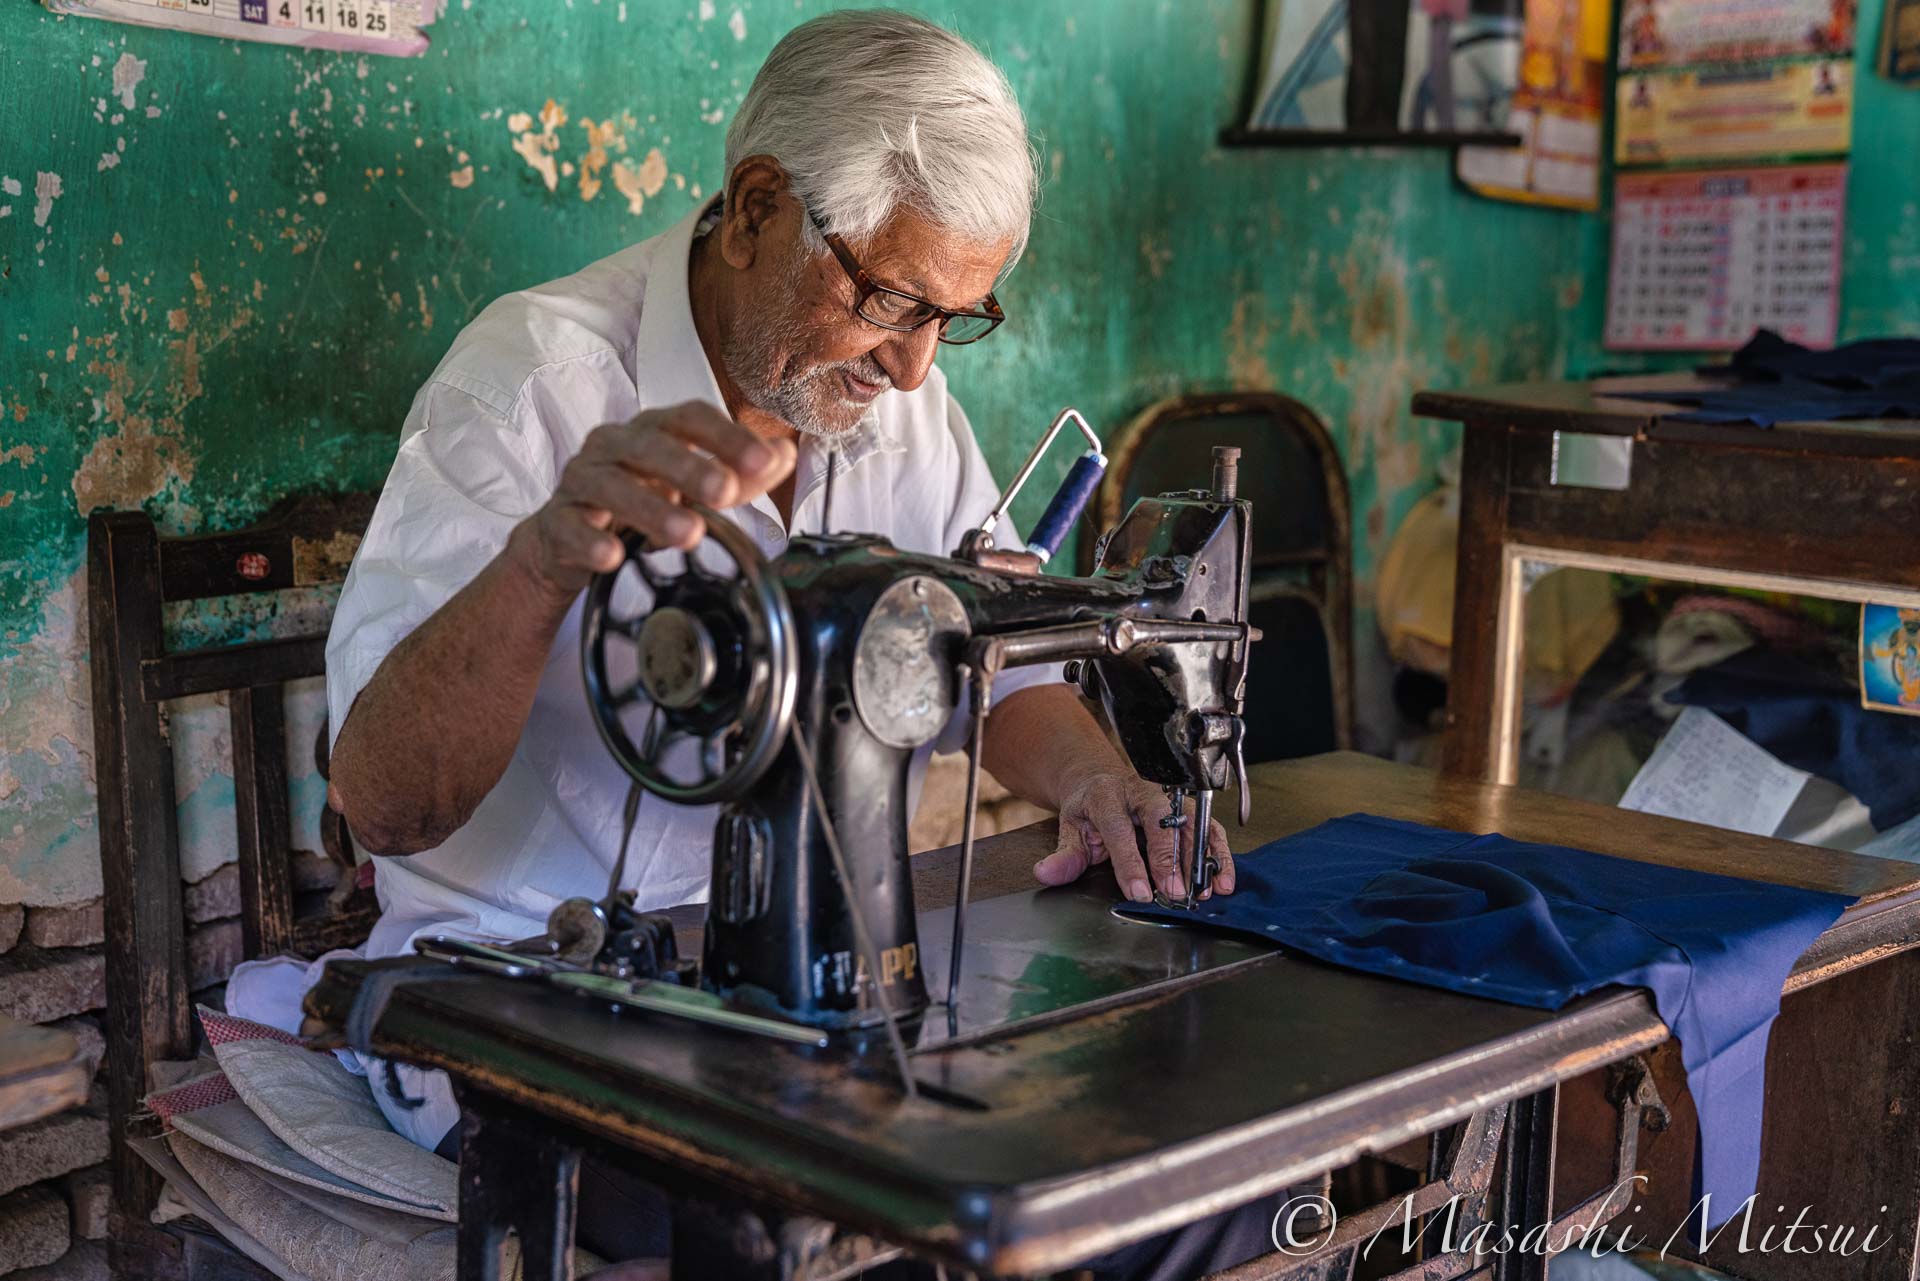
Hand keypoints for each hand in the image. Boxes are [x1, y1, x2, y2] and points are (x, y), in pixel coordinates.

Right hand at [515, 401, 795, 596]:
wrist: (570, 539)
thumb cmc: (641, 500)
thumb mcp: (694, 487)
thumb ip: (740, 474)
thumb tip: (784, 454)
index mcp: (652, 431)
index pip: (689, 418)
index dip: (726, 436)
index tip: (763, 462)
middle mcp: (613, 446)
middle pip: (648, 446)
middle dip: (689, 467)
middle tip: (726, 492)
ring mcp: (580, 481)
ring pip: (610, 485)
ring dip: (650, 508)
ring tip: (688, 533)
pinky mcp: (556, 521)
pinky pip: (569, 525)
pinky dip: (591, 540)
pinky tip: (613, 556)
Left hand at [1033, 769, 1233, 903]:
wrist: (1102, 779)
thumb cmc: (1089, 807)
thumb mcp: (1069, 828)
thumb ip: (1064, 855)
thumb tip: (1046, 874)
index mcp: (1106, 795)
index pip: (1119, 829)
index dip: (1130, 863)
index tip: (1140, 892)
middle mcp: (1141, 792)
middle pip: (1162, 822)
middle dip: (1170, 860)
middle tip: (1175, 893)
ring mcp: (1168, 798)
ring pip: (1191, 823)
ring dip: (1202, 859)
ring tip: (1206, 891)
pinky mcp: (1186, 807)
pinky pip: (1208, 828)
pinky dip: (1218, 853)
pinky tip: (1221, 879)